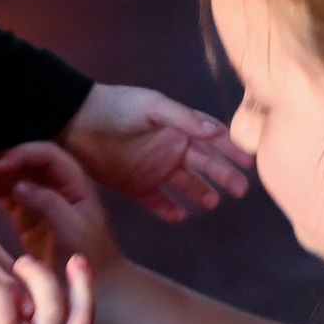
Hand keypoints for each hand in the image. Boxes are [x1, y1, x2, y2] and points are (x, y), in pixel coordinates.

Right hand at [0, 141, 124, 275]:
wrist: (98, 283)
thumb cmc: (91, 255)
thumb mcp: (73, 229)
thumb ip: (49, 204)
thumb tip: (19, 185)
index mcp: (74, 181)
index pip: (46, 155)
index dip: (22, 154)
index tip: (0, 167)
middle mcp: (56, 184)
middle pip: (25, 160)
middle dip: (1, 159)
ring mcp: (39, 197)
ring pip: (12, 175)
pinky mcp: (25, 212)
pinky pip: (4, 193)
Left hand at [55, 83, 251, 223]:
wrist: (73, 122)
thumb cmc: (115, 108)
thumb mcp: (151, 106)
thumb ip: (183, 119)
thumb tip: (216, 132)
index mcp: (177, 126)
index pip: (212, 139)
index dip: (232, 150)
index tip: (250, 162)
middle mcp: (170, 148)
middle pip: (204, 164)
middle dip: (223, 176)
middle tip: (240, 190)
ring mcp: (153, 168)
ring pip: (184, 184)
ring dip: (200, 193)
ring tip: (213, 203)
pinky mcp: (135, 186)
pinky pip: (157, 201)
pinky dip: (169, 209)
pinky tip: (181, 217)